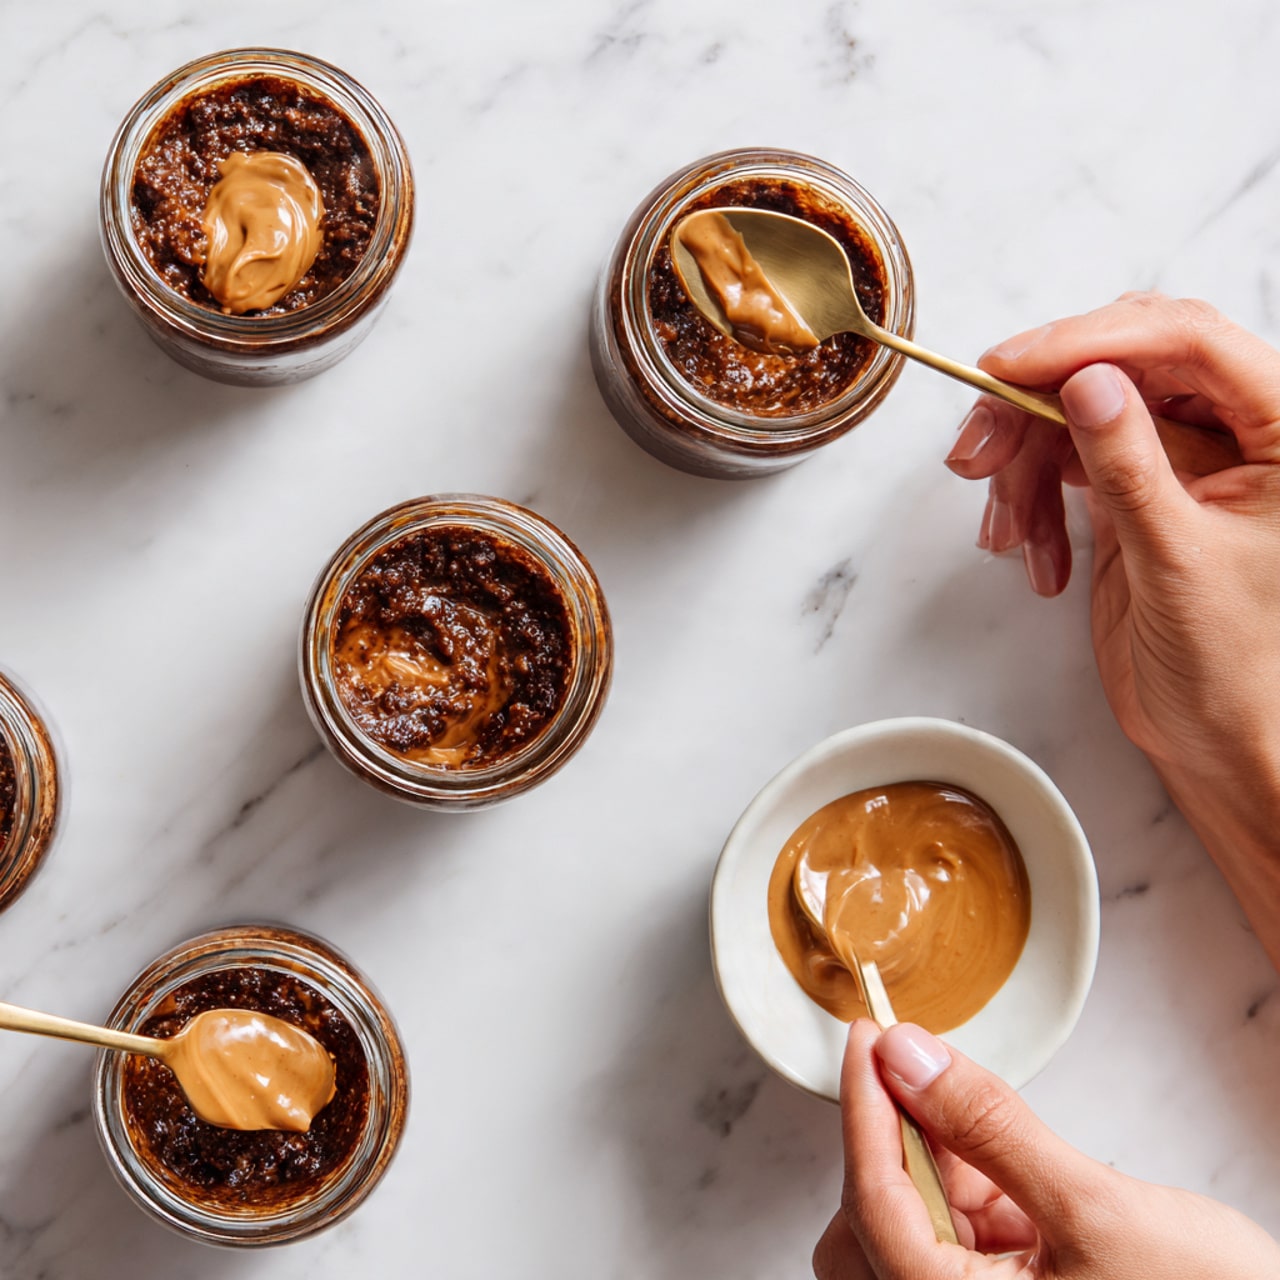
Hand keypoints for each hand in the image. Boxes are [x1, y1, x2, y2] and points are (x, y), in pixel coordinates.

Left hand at [813, 1020, 1279, 1278]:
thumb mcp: (1095, 1210)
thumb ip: (991, 1129)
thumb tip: (909, 1055)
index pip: (872, 1202)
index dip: (863, 1109)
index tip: (866, 1038)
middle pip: (867, 1225)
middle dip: (885, 1138)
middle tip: (909, 1060)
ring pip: (909, 1222)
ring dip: (925, 1153)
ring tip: (956, 1096)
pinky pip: (952, 1231)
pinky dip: (960, 1177)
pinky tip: (980, 1137)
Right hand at [944, 294, 1279, 968]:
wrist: (1220, 739)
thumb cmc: (1237, 667)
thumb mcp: (1178, 561)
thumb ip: (1132, 465)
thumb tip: (1088, 381)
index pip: (1188, 340)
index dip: (1092, 339)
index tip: (1009, 367)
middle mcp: (1237, 428)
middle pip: (1122, 365)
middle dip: (1038, 404)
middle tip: (976, 449)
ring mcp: (1183, 457)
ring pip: (1080, 411)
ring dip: (1024, 464)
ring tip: (1003, 532)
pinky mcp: (1138, 490)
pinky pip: (1067, 462)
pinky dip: (1033, 501)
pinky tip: (1033, 557)